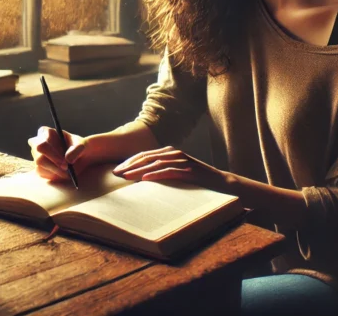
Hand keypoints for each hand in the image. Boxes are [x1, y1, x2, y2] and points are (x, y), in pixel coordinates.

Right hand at [28, 126, 95, 181]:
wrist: (79, 158)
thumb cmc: (78, 147)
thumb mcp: (81, 146)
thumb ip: (76, 150)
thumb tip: (68, 159)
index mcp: (46, 132)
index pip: (44, 140)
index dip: (53, 151)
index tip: (65, 160)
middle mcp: (37, 142)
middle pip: (38, 150)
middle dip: (53, 160)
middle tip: (66, 167)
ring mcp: (36, 155)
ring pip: (40, 162)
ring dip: (55, 169)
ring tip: (68, 171)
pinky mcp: (38, 167)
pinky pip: (41, 172)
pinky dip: (53, 174)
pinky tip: (63, 173)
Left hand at [112, 146, 232, 191]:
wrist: (221, 184)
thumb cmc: (196, 181)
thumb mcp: (176, 174)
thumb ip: (161, 173)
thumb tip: (139, 180)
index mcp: (170, 152)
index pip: (145, 155)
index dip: (129, 162)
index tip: (116, 170)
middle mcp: (175, 153)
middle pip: (147, 157)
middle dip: (130, 165)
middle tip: (116, 173)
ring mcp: (183, 161)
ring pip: (156, 163)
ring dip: (138, 170)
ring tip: (126, 177)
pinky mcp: (189, 170)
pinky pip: (169, 171)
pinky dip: (156, 174)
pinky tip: (145, 179)